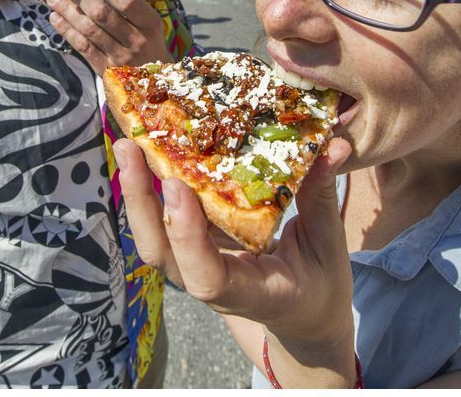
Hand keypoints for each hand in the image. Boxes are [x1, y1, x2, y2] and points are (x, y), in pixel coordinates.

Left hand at [46, 0, 171, 72]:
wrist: (155, 81)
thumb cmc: (150, 43)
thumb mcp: (149, 24)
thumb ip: (131, 6)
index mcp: (150, 24)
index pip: (128, 3)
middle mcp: (136, 41)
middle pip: (102, 15)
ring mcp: (120, 58)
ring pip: (88, 30)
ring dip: (67, 11)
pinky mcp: (106, 70)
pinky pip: (83, 48)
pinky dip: (67, 31)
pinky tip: (56, 18)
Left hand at [114, 136, 355, 346]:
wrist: (302, 316)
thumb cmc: (317, 285)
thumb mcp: (329, 245)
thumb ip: (323, 197)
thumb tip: (332, 145)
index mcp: (251, 292)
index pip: (207, 278)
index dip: (187, 236)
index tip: (178, 188)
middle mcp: (213, 283)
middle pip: (162, 253)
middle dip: (141, 202)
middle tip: (131, 149)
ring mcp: (198, 264)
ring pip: (155, 237)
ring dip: (137, 192)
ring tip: (128, 143)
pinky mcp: (195, 245)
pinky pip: (165, 220)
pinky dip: (151, 187)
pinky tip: (146, 150)